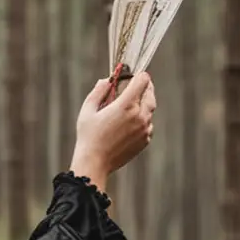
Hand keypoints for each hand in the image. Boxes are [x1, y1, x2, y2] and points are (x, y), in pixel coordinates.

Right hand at [70, 68, 156, 192]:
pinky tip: (128, 124)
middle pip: (150, 93)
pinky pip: (148, 124)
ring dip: (143, 104)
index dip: (138, 75)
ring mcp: (144, 129)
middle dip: (144, 87)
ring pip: (150, 110)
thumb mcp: (88, 110)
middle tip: (136, 86)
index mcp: (126, 105)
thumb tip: (107, 80)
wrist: (95, 163)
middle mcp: (139, 115)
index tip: (133, 76)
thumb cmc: (88, 136)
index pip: (143, 80)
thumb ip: (99, 91)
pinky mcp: (145, 140)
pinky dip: (142, 120)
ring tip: (129, 107)